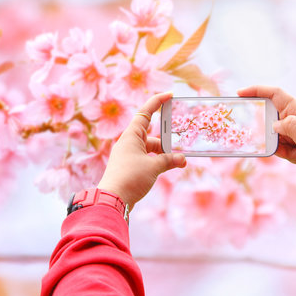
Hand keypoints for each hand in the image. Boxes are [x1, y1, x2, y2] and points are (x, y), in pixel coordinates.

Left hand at [97, 92, 186, 210]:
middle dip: (167, 139)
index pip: (145, 112)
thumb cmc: (131, 177)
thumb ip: (170, 160)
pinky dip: (158, 162)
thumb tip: (182, 160)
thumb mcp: (154, 167)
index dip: (157, 102)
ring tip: (179, 162)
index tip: (170, 95)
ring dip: (165, 154)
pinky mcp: (130, 167)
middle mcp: (129, 143)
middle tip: (182, 143)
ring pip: (151, 149)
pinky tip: (169, 168)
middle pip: (152, 134)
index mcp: (131, 135)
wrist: (113, 199)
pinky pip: (147, 159)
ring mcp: (129, 155)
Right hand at [237, 86, 295, 175]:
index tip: (240, 94)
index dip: (256, 90)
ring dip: (283, 149)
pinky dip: (289, 155)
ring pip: (275, 138)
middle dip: (270, 136)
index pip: (273, 93)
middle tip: (280, 146)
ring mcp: (295, 129)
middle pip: (270, 121)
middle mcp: (294, 117)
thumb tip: (273, 125)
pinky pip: (282, 148)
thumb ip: (289, 127)